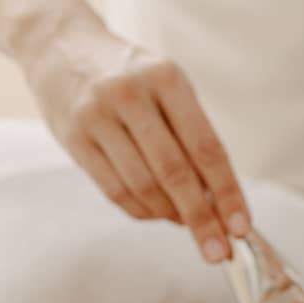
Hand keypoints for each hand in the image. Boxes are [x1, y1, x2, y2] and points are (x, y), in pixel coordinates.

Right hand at [16, 18, 249, 262]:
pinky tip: (157, 214)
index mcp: (167, 79)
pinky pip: (114, 190)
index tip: (241, 227)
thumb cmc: (133, 79)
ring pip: (142, 186)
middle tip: (219, 251)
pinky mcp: (73, 138)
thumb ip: (193, 137)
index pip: (206, 147)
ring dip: (170, 215)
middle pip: (174, 173)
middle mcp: (130, 95)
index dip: (227, 193)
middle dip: (201, 219)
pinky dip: (142, 211)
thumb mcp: (169, 89)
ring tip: (185, 223)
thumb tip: (220, 200)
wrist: (62, 50)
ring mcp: (97, 116)